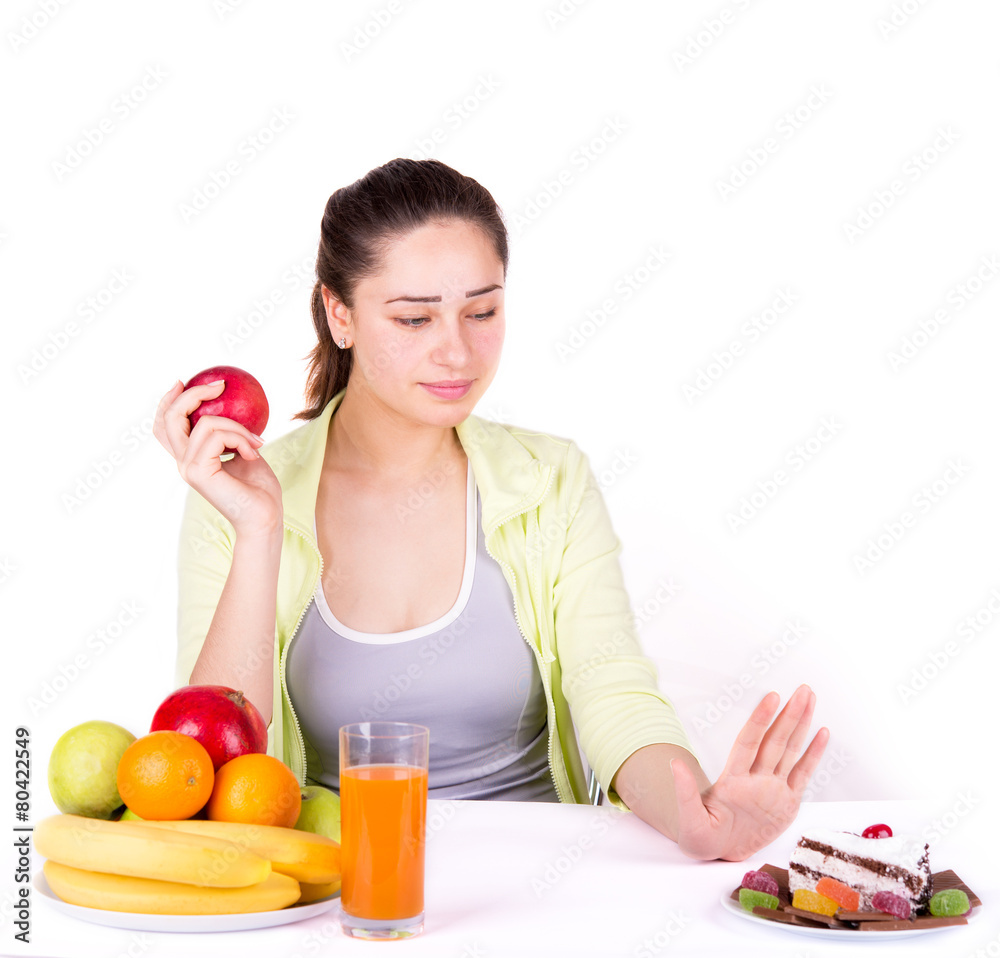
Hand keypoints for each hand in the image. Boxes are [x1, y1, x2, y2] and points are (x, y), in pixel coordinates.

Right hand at [153, 379, 282, 537]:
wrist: (265, 518)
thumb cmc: (260, 490)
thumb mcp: (245, 452)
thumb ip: (232, 434)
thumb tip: (234, 406)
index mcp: (190, 458)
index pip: (164, 427)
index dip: (167, 401)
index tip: (184, 381)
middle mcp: (183, 462)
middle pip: (169, 418)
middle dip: (192, 394)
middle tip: (220, 385)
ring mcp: (188, 467)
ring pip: (205, 423)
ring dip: (238, 427)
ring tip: (257, 442)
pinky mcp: (198, 471)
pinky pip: (217, 435)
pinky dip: (241, 438)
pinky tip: (254, 453)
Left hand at [672, 684, 828, 860]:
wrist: (717, 852)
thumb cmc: (700, 836)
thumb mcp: (690, 819)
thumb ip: (685, 792)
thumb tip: (675, 763)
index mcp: (733, 780)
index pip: (750, 742)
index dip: (760, 719)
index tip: (772, 697)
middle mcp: (755, 778)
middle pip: (775, 740)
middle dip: (789, 715)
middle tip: (803, 689)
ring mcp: (772, 788)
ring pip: (790, 750)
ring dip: (801, 725)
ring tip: (809, 698)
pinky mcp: (787, 803)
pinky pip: (803, 774)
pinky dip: (813, 755)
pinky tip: (822, 733)